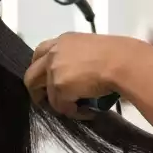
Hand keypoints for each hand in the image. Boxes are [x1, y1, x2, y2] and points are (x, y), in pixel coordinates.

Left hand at [24, 32, 152, 117]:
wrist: (122, 62)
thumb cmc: (116, 55)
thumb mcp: (91, 49)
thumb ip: (77, 58)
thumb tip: (77, 76)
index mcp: (63, 41)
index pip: (39, 53)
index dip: (40, 69)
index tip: (45, 81)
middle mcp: (54, 52)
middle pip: (31, 75)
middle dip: (37, 92)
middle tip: (49, 102)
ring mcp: (53, 69)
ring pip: (46, 94)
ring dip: (59, 104)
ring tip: (76, 108)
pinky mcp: (58, 86)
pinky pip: (60, 106)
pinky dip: (72, 111)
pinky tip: (87, 111)